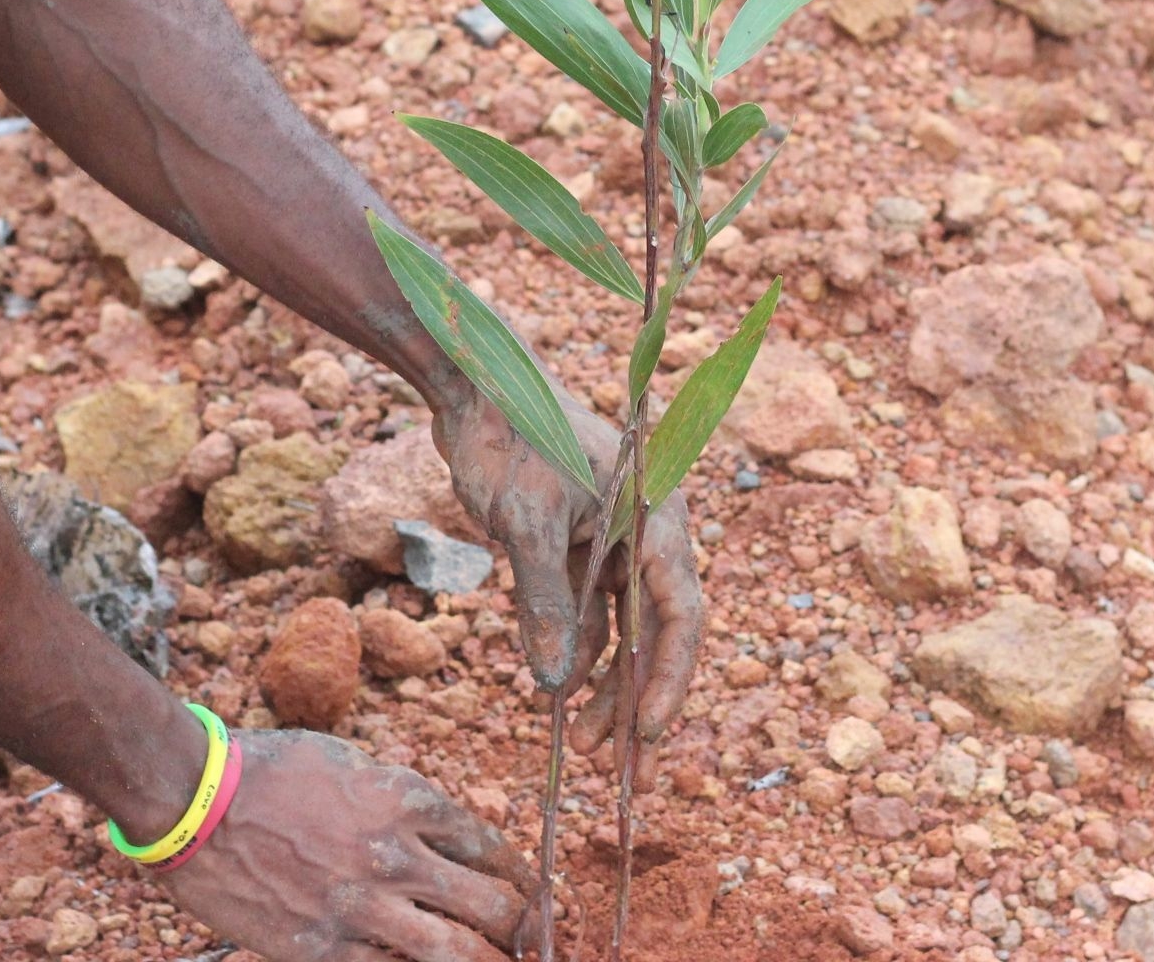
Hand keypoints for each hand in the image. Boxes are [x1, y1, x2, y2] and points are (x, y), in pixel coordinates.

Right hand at [154, 731, 538, 961]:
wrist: (194, 802)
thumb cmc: (267, 770)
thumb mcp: (350, 763)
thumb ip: (398, 800)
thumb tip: (439, 836)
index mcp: (406, 799)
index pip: (490, 847)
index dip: (519, 876)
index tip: (528, 891)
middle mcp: (395, 854)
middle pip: (491, 905)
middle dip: (521, 929)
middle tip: (532, 940)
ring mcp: (361, 908)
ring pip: (456, 953)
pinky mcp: (323, 949)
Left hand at [433, 391, 701, 785]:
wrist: (473, 389)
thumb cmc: (509, 441)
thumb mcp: (526, 525)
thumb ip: (545, 603)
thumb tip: (555, 684)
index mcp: (656, 518)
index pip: (680, 614)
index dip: (670, 678)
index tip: (648, 733)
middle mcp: (646, 533)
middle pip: (656, 631)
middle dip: (638, 698)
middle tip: (621, 765)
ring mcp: (613, 541)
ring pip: (622, 629)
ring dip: (605, 683)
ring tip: (585, 742)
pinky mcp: (578, 546)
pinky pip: (588, 612)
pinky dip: (577, 652)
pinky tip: (558, 694)